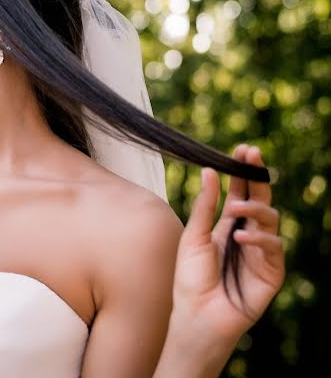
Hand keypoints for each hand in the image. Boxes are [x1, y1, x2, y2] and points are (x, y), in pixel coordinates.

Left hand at [173, 144, 284, 343]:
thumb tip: (208, 170)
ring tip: (236, 207)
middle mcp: (248, 235)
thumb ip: (204, 206)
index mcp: (227, 225)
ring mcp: (261, 253)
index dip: (243, 171)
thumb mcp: (193, 237)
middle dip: (258, 176)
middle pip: (260, 199)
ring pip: (271, 219)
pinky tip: (239, 238)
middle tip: (252, 155)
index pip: (241, 192)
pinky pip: (274, 247)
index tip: (243, 149)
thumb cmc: (191, 279)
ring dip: (255, 208)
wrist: (196, 315)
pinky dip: (258, 239)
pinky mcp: (271, 272)